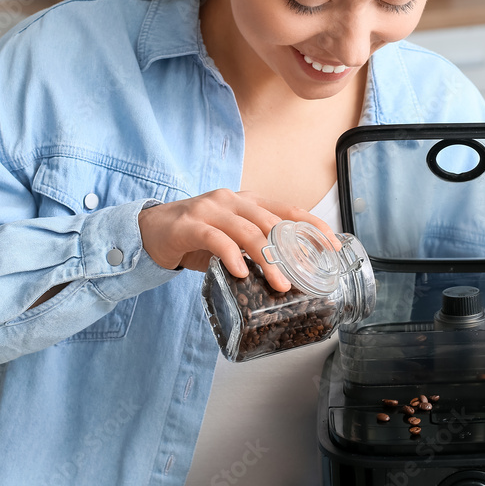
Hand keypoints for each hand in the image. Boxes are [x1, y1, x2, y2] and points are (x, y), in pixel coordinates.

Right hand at [137, 189, 339, 291]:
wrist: (150, 230)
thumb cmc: (195, 237)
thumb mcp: (231, 238)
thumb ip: (255, 248)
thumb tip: (288, 274)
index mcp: (248, 202)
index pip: (289, 210)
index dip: (314, 227)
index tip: (333, 246)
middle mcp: (233, 200)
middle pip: (272, 223)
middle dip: (293, 251)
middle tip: (307, 276)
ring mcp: (210, 210)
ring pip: (248, 232)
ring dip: (267, 260)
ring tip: (279, 284)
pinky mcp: (190, 224)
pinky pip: (216, 239)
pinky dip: (232, 256)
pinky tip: (240, 273)